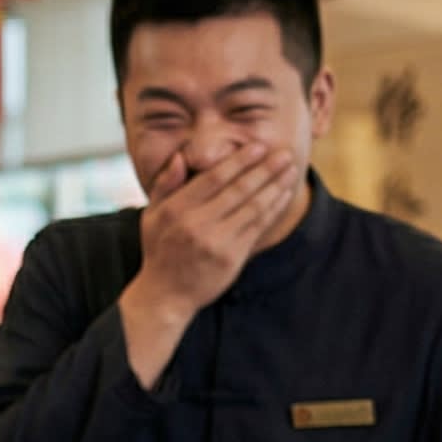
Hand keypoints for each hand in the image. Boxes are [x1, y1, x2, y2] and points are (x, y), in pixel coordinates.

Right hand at [120, 144, 301, 387]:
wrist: (166, 294)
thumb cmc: (160, 250)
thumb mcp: (151, 216)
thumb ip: (164, 185)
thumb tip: (179, 157)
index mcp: (177, 210)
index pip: (213, 178)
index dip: (239, 161)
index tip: (259, 147)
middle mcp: (196, 224)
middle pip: (238, 190)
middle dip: (265, 169)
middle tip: (285, 153)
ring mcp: (216, 242)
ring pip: (252, 207)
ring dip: (275, 186)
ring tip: (290, 169)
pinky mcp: (231, 257)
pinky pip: (258, 227)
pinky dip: (273, 208)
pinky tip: (283, 194)